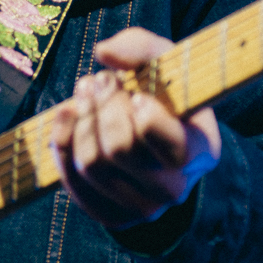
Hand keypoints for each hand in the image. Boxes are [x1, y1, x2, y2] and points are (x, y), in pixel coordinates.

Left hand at [51, 27, 221, 228]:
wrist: (152, 130)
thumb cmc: (162, 93)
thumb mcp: (163, 60)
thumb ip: (139, 47)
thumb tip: (104, 53)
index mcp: (201, 152)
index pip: (174, 148)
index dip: (148, 118)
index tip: (137, 94)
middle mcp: (175, 188)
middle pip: (122, 150)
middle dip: (103, 107)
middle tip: (100, 81)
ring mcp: (142, 207)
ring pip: (92, 165)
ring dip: (79, 120)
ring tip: (85, 93)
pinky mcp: (110, 215)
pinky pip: (72, 184)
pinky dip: (61, 145)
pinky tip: (67, 116)